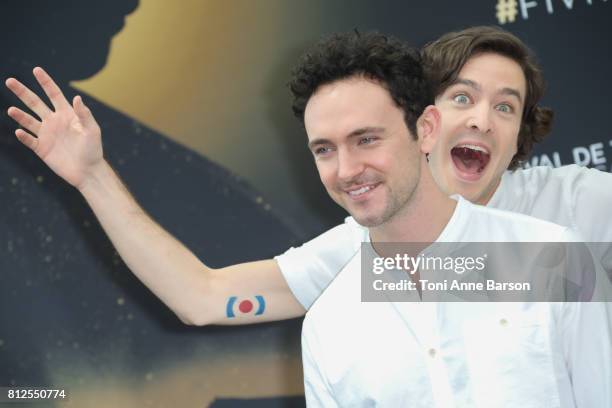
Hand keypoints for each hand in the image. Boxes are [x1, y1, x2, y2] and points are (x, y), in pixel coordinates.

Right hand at [6, 67, 103, 188]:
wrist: (88, 171)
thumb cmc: (93, 149)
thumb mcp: (92, 130)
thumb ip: (84, 114)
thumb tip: (77, 97)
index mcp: (67, 114)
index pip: (54, 94)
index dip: (45, 82)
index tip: (36, 69)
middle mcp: (54, 121)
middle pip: (35, 103)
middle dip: (23, 92)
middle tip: (10, 81)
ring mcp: (46, 134)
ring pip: (28, 121)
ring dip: (20, 115)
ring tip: (11, 110)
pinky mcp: (42, 148)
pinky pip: (29, 140)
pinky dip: (24, 136)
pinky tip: (19, 132)